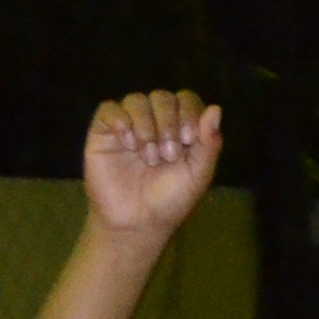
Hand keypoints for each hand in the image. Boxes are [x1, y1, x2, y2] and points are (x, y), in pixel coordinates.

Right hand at [84, 91, 224, 237]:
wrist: (138, 221)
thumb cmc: (171, 198)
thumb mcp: (199, 173)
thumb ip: (209, 143)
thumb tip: (216, 108)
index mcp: (180, 127)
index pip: (186, 99)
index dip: (189, 113)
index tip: (189, 140)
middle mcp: (154, 121)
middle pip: (162, 97)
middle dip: (168, 123)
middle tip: (168, 154)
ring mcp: (128, 125)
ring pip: (136, 100)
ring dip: (146, 125)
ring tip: (149, 156)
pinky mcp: (103, 132)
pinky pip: (108, 108)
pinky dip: (120, 120)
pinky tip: (128, 143)